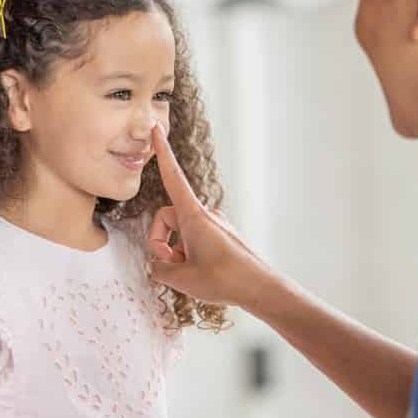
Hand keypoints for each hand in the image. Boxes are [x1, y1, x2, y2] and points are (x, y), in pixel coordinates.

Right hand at [145, 121, 272, 308]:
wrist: (261, 288)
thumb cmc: (225, 279)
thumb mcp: (181, 278)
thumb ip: (159, 268)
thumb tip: (159, 265)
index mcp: (193, 215)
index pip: (173, 176)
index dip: (162, 153)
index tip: (156, 129)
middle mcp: (204, 214)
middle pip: (166, 217)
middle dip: (160, 242)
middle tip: (171, 265)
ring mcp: (214, 225)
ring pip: (180, 233)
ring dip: (176, 252)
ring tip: (191, 273)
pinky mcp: (220, 236)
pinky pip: (194, 240)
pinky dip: (189, 255)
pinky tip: (202, 273)